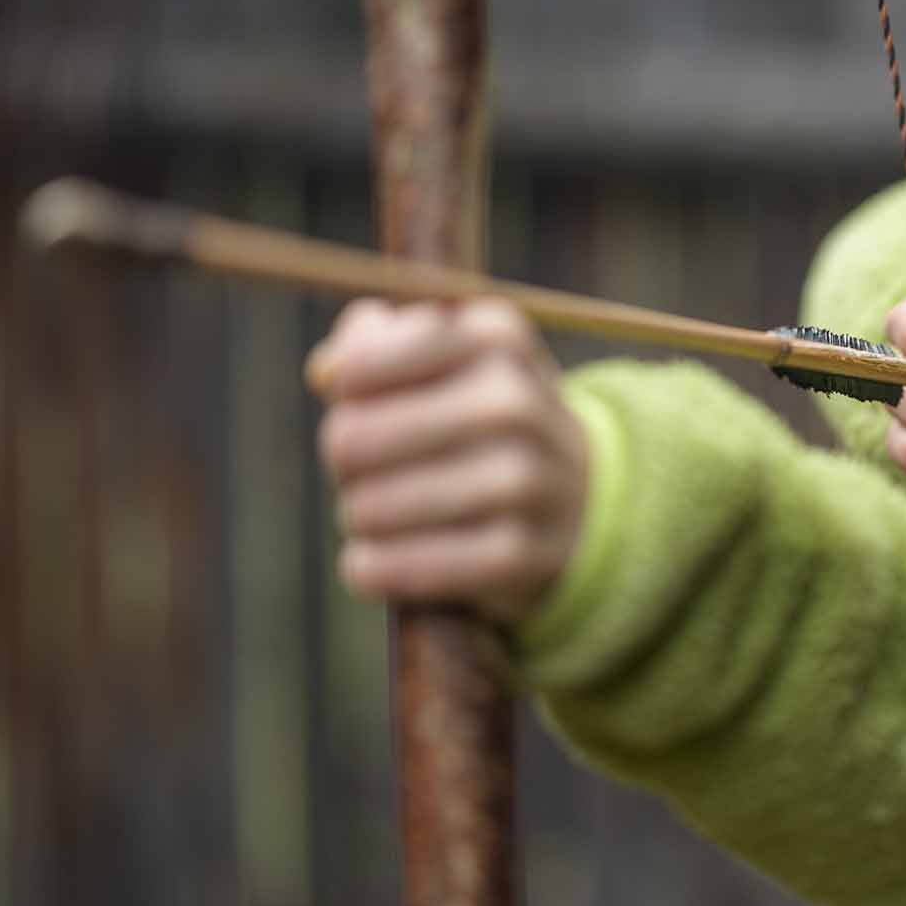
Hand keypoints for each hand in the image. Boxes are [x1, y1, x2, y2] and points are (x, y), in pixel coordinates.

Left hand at [306, 299, 588, 621]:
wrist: (578, 496)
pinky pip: (399, 566)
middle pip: (351, 439)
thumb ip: (374, 345)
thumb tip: (326, 372)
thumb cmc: (481, 419)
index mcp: (493, 337)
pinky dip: (372, 568)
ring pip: (369, 507)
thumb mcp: (448, 360)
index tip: (361, 405)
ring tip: (383, 513)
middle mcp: (514, 402)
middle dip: (345, 462)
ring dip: (359, 517)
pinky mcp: (516, 555)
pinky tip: (375, 560)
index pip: (359, 364)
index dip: (345, 394)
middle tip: (370, 470)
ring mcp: (523, 480)